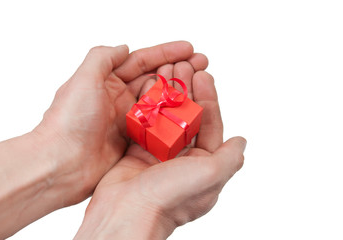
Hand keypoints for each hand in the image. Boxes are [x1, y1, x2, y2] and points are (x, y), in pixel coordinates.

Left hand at [33, 41, 207, 204]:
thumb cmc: (68, 120)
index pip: (140, 61)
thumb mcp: (83, 79)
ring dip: (178, 92)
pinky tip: (189, 112)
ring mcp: (126, 120)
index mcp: (105, 81)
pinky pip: (157, 125)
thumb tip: (124, 47)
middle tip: (201, 64)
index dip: (165, 53)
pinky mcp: (132, 140)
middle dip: (178, 70)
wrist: (61, 164)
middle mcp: (117, 98)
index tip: (189, 49)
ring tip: (200, 84)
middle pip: (154, 79)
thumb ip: (103, 58)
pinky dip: (172, 117)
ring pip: (158, 101)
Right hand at [74, 66, 246, 238]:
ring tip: (166, 70)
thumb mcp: (210, 175)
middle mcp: (182, 159)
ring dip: (167, 93)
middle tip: (183, 66)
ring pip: (165, 116)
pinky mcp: (138, 151)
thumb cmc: (170, 197)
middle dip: (186, 90)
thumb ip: (230, 157)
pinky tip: (149, 86)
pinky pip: (145, 122)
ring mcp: (159, 154)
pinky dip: (148, 104)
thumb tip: (242, 141)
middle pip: (187, 116)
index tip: (203, 76)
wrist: (126, 212)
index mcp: (203, 165)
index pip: (210, 124)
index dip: (208, 98)